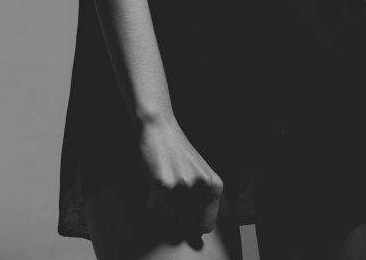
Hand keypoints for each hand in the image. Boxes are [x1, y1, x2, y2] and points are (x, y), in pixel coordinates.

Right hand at [136, 115, 222, 244]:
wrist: (159, 127)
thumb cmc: (177, 153)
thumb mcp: (198, 175)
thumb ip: (201, 203)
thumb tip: (198, 239)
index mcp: (214, 185)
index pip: (206, 226)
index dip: (192, 221)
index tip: (184, 208)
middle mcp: (202, 186)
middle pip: (184, 225)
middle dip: (174, 212)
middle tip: (172, 188)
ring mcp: (184, 185)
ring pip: (168, 218)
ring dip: (162, 205)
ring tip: (164, 180)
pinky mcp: (164, 184)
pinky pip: (154, 209)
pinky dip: (150, 199)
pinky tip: (155, 178)